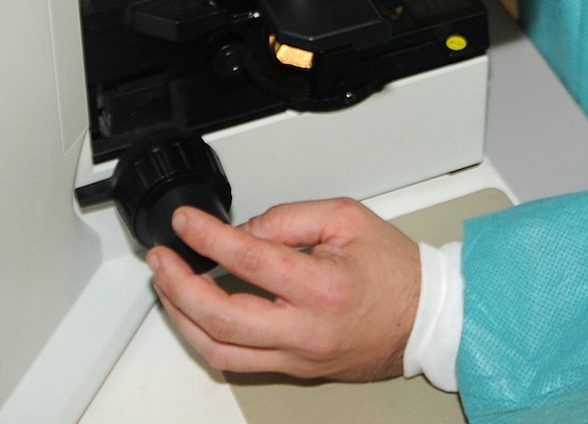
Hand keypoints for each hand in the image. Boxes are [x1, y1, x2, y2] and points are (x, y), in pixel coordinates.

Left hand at [146, 197, 420, 381]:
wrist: (426, 318)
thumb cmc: (395, 270)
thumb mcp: (348, 219)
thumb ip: (290, 219)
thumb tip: (244, 230)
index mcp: (321, 287)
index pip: (248, 258)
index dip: (207, 238)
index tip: (185, 223)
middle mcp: (305, 330)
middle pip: (221, 319)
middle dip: (178, 287)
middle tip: (162, 259)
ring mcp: (298, 356)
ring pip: (221, 351)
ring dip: (183, 319)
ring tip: (169, 286)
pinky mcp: (295, 368)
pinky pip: (239, 362)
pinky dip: (209, 337)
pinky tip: (197, 313)